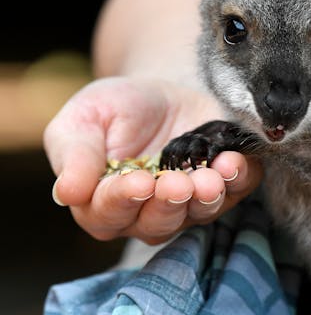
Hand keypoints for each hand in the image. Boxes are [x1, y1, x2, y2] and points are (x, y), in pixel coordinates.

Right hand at [45, 76, 262, 243]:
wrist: (162, 91)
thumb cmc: (116, 108)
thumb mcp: (84, 119)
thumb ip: (74, 155)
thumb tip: (67, 193)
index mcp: (103, 202)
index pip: (107, 214)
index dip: (121, 201)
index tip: (137, 182)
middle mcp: (147, 212)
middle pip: (156, 223)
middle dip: (169, 204)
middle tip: (178, 184)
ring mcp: (190, 204)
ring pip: (198, 214)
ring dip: (206, 198)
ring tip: (211, 178)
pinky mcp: (226, 186)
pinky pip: (237, 192)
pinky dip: (239, 179)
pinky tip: (234, 162)